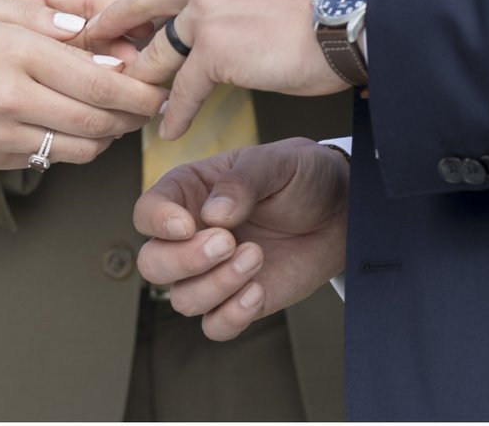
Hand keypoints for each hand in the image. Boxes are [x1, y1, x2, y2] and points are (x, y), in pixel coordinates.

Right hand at [0, 16, 166, 171]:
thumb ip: (48, 24)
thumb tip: (101, 40)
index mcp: (16, 53)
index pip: (101, 81)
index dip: (140, 88)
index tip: (159, 82)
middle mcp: (12, 100)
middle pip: (100, 120)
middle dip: (134, 114)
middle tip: (152, 101)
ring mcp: (2, 136)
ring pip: (81, 147)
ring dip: (108, 133)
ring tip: (116, 112)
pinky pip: (50, 156)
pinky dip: (72, 142)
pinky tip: (72, 121)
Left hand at [88, 0, 350, 138]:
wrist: (356, 17)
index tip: (131, 4)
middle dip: (116, 22)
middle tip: (95, 39)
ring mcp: (208, 10)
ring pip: (158, 48)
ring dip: (143, 75)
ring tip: (131, 95)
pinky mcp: (215, 49)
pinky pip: (185, 87)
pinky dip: (177, 111)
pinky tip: (171, 127)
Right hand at [135, 139, 348, 339]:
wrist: (341, 210)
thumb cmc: (302, 176)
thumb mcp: (277, 162)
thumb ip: (243, 181)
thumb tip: (214, 213)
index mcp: (190, 192)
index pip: (147, 212)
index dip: (157, 222)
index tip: (187, 225)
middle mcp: (193, 235)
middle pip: (153, 264)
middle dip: (185, 261)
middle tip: (229, 242)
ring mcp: (214, 271)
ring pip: (182, 299)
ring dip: (216, 285)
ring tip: (256, 256)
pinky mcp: (239, 300)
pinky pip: (215, 326)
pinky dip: (231, 316)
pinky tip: (258, 291)